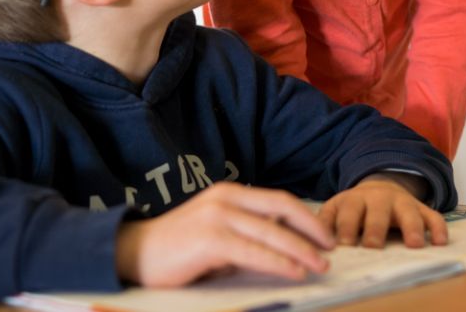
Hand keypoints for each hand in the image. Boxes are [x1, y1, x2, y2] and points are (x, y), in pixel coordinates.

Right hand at [115, 182, 333, 287]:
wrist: (134, 254)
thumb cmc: (177, 249)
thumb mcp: (217, 234)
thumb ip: (246, 234)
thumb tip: (286, 247)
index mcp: (229, 193)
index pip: (278, 200)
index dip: (306, 217)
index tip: (325, 235)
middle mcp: (226, 199)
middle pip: (281, 209)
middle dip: (311, 230)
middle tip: (331, 248)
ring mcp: (218, 217)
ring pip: (272, 233)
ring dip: (302, 250)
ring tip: (321, 265)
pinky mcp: (210, 239)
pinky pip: (254, 252)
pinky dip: (280, 263)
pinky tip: (296, 272)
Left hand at [319, 173, 447, 248]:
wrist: (380, 186)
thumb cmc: (354, 208)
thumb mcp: (336, 208)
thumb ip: (325, 222)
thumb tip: (313, 242)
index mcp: (355, 199)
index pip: (349, 212)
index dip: (346, 227)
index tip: (343, 245)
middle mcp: (380, 199)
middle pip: (378, 213)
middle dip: (375, 229)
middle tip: (372, 246)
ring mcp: (402, 202)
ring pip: (408, 212)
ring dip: (412, 228)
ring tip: (414, 245)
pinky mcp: (420, 208)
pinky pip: (433, 215)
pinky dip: (438, 227)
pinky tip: (440, 242)